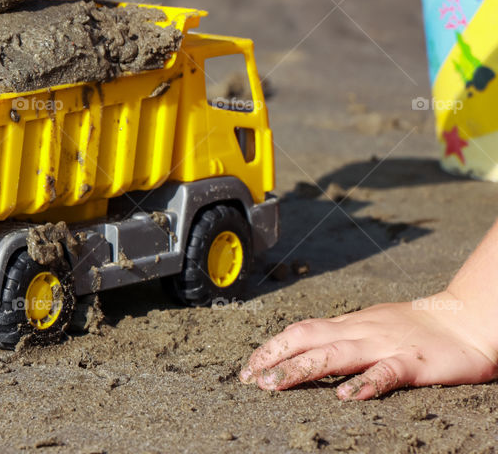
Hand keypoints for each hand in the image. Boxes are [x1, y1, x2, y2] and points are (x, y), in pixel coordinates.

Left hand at [240, 291, 497, 399]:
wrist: (468, 320)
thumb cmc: (418, 327)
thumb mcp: (372, 326)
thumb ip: (343, 337)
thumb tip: (307, 349)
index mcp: (350, 324)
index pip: (301, 331)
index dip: (272, 347)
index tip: (248, 367)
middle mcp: (361, 331)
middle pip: (308, 339)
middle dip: (274, 358)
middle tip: (249, 378)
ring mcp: (386, 345)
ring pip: (336, 354)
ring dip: (301, 368)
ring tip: (275, 385)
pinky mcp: (414, 362)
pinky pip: (386, 372)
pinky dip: (365, 383)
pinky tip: (346, 395)